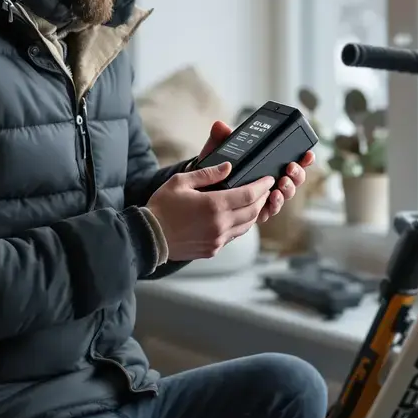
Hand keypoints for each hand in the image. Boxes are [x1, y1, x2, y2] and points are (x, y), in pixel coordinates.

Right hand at [147, 163, 275, 260]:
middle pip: (253, 211)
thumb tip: (228, 167)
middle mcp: (220, 224)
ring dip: (253, 213)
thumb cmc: (162, 207)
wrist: (149, 237)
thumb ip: (207, 173)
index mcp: (214, 205)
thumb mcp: (181, 181)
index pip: (249, 194)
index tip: (269, 179)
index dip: (262, 186)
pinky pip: (233, 237)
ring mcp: (217, 239)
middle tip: (264, 189)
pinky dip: (240, 225)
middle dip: (262, 199)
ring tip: (254, 202)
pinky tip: (236, 217)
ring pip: (246, 226)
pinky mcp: (212, 249)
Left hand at [197, 121, 315, 224]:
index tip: (307, 154)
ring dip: (287, 189)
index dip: (303, 158)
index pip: (292, 159)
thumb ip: (220, 138)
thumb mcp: (218, 151)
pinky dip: (274, 204)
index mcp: (267, 163)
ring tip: (281, 184)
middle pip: (294, 178)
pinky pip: (271, 209)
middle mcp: (270, 180)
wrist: (201, 189)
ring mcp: (266, 196)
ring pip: (286, 194)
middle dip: (297, 174)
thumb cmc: (214, 168)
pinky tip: (272, 198)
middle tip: (290, 169)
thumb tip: (220, 126)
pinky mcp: (257, 210)